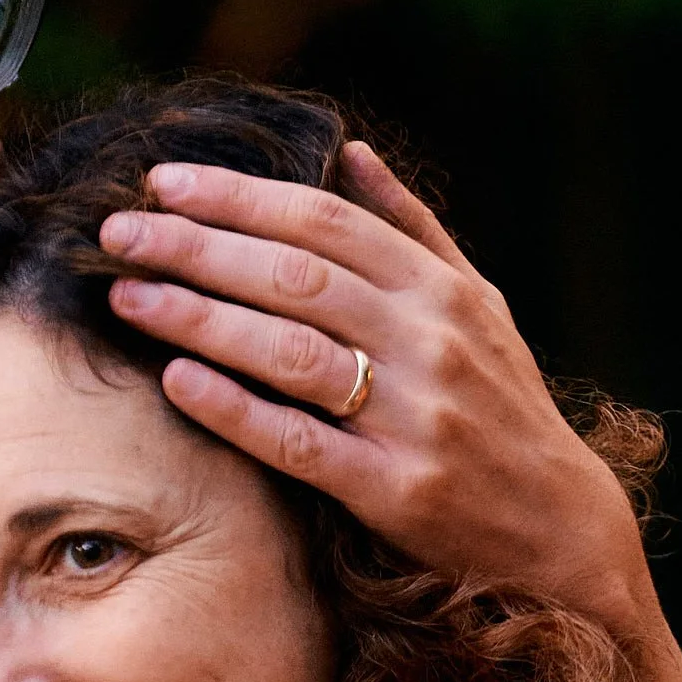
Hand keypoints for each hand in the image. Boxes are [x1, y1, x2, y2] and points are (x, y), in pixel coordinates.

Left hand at [100, 144, 656, 627]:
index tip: (163, 181)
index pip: (324, 222)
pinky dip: (236, 408)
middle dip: (197, 247)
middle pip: (294, 277)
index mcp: (440, 290)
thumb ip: (413, 229)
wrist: (561, 529)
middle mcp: (428, 343)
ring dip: (200, 318)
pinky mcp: (394, 491)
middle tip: (119, 232)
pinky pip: (299, 442)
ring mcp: (412, 417)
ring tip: (128, 296)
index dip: (238, 197)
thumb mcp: (480, 306)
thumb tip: (350, 153)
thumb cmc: (506, 409)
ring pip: (289, 351)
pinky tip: (179, 379)